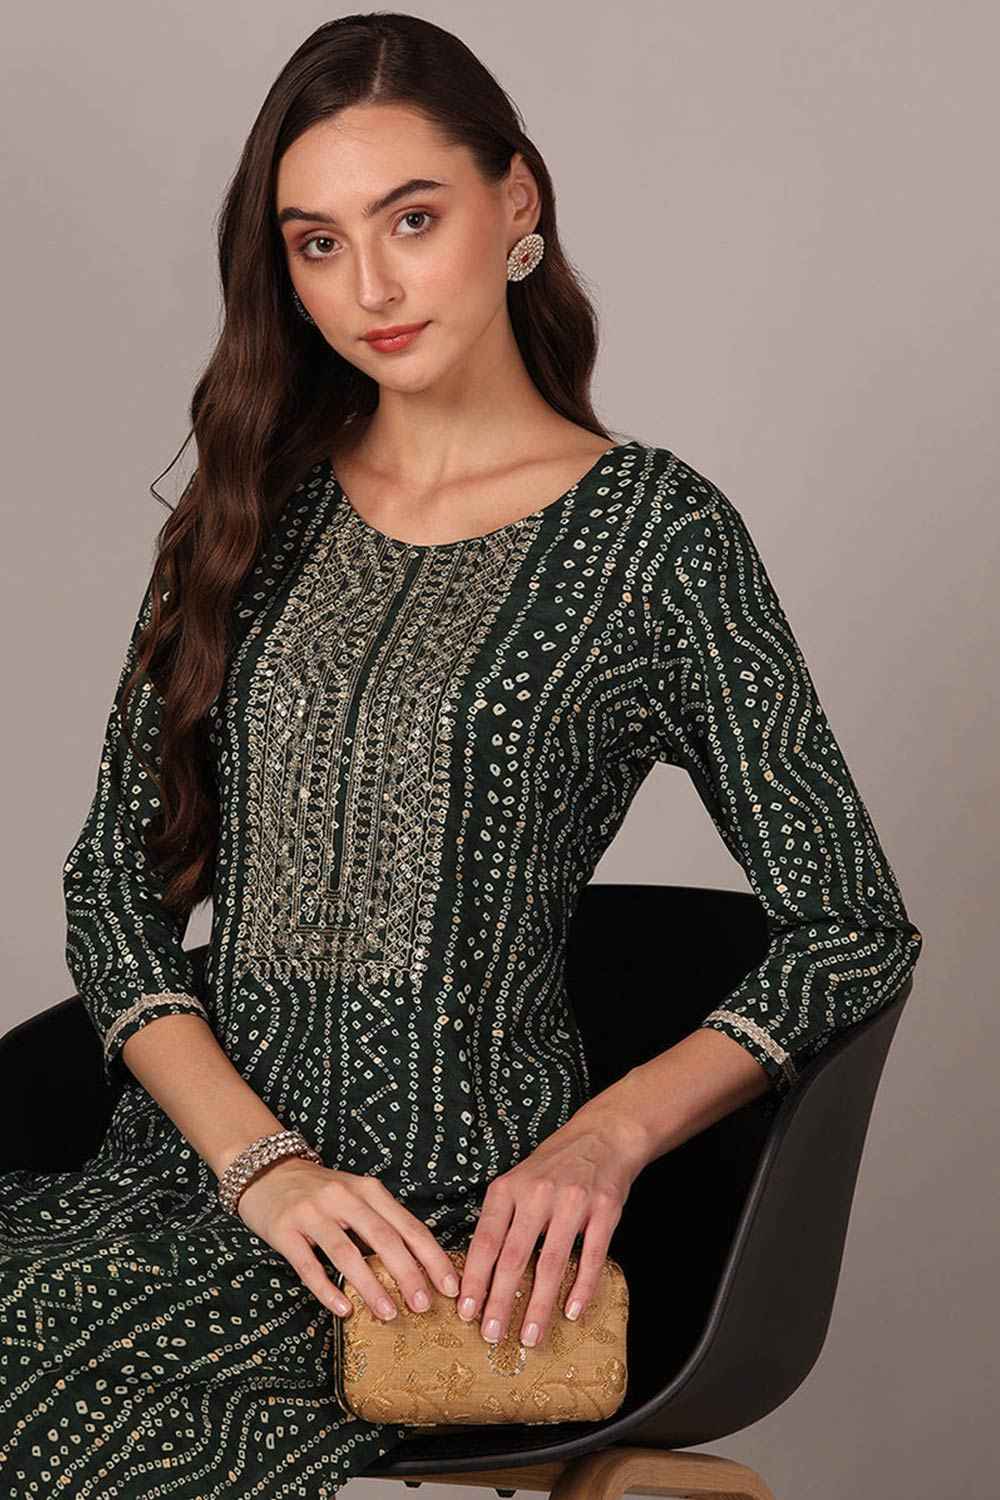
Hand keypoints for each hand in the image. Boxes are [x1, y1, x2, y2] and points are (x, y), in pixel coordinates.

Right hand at [235, 1160, 461, 1322]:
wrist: (265, 1170)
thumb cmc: (319, 1191)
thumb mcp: (355, 1195)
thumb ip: (382, 1221)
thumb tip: (420, 1265)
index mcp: (368, 1190)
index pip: (408, 1226)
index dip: (431, 1257)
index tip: (450, 1287)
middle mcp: (343, 1197)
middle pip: (383, 1238)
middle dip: (408, 1273)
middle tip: (424, 1305)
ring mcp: (312, 1213)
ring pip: (347, 1253)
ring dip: (371, 1285)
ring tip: (389, 1313)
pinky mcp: (285, 1229)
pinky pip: (308, 1265)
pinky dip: (327, 1289)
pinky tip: (343, 1309)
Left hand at [456, 1106, 647, 1349]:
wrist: (603, 1135)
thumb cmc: (554, 1164)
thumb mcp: (518, 1181)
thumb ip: (501, 1219)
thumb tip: (478, 1271)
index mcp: (509, 1188)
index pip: (485, 1241)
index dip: (474, 1279)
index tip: (465, 1311)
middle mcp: (537, 1194)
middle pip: (513, 1257)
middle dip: (500, 1301)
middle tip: (491, 1335)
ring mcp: (572, 1202)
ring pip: (550, 1263)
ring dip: (539, 1305)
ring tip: (530, 1336)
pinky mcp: (604, 1210)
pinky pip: (591, 1256)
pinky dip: (581, 1288)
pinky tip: (572, 1312)